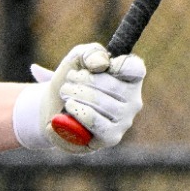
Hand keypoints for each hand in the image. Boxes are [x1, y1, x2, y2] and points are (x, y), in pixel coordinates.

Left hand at [17, 42, 146, 152]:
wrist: (54, 108)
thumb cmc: (72, 81)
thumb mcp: (78, 59)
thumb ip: (91, 53)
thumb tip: (102, 64)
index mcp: (131, 78)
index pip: (135, 68)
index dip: (117, 64)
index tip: (97, 66)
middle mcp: (133, 100)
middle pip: (114, 86)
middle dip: (85, 79)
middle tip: (69, 79)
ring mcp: (124, 121)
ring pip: (104, 104)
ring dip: (78, 94)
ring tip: (65, 92)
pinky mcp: (111, 137)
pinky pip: (96, 122)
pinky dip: (79, 112)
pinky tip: (70, 106)